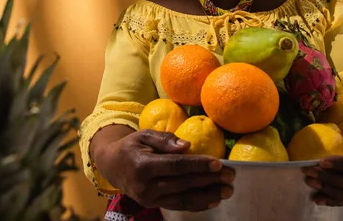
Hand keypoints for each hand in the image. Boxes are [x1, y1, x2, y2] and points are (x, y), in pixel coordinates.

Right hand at [98, 129, 234, 211]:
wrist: (112, 166)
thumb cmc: (132, 147)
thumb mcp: (144, 135)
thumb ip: (164, 139)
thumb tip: (187, 145)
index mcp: (143, 166)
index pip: (176, 166)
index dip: (198, 165)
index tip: (218, 163)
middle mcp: (146, 186)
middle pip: (183, 183)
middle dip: (209, 180)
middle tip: (230, 175)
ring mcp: (149, 199)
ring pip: (183, 199)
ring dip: (207, 195)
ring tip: (227, 191)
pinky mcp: (153, 205)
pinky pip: (178, 206)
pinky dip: (197, 204)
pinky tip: (213, 200)